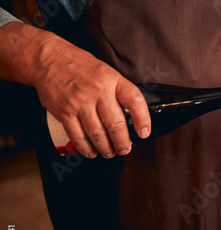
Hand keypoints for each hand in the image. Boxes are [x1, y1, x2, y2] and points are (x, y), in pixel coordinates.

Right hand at [0, 22, 150, 157]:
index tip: (144, 132)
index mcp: (112, 80)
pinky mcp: (64, 112)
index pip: (134, 100)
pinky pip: (77, 136)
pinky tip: (91, 151)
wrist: (48, 59)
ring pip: (97, 134)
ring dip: (105, 148)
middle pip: (116, 124)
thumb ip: (119, 92)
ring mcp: (80, 102)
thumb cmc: (80, 66)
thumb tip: (133, 116)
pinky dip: (86, 148)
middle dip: (123, 143)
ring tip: (109, 152)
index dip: (143, 119)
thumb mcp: (106, 72)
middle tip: (125, 149)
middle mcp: (97, 91)